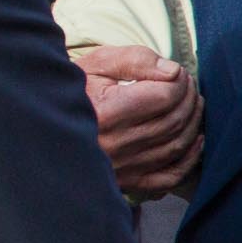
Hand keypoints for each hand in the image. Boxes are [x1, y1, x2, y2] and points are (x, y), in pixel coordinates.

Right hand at [75, 44, 203, 199]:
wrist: (46, 127)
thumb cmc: (73, 91)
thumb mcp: (95, 65)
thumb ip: (133, 60)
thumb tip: (172, 72)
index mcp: (106, 114)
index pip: (163, 96)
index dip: (179, 80)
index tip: (177, 72)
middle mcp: (116, 145)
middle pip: (174, 120)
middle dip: (189, 98)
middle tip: (187, 85)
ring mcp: (124, 168)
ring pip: (177, 145)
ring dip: (193, 122)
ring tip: (191, 104)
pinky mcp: (128, 183)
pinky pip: (171, 175)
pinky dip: (190, 158)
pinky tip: (195, 139)